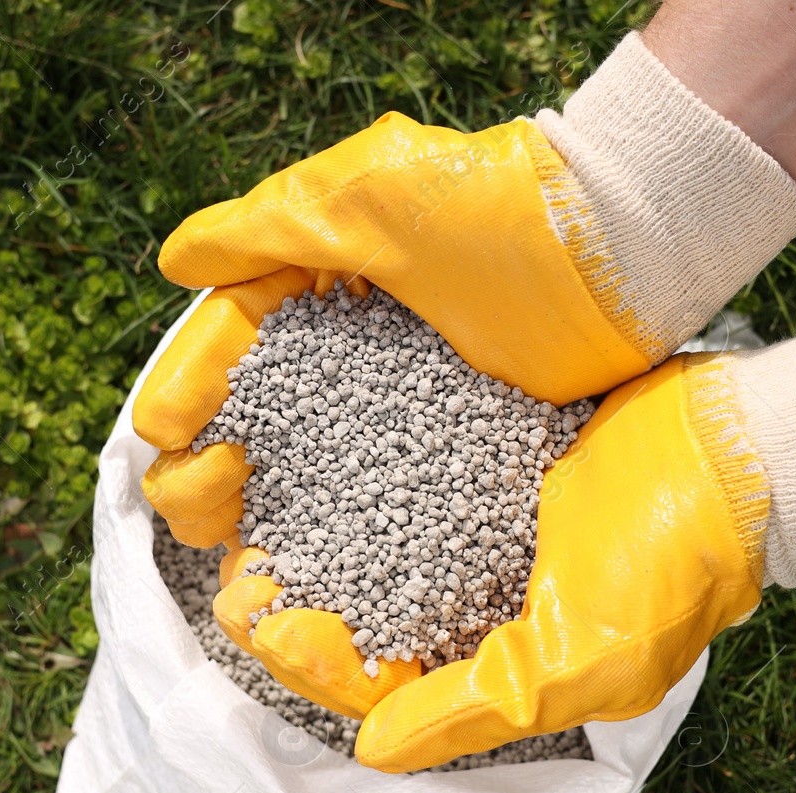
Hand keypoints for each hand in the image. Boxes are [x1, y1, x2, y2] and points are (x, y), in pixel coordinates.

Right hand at [134, 32, 795, 545]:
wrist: (628, 249)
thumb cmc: (498, 208)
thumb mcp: (367, 196)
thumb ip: (265, 229)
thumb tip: (173, 265)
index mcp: (322, 287)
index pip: (233, 351)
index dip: (192, 397)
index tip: (167, 439)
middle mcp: (360, 355)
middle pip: (264, 429)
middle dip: (218, 479)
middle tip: (207, 517)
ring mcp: (410, 411)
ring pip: (319, 481)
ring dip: (276, 531)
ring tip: (253, 576)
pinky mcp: (462, 455)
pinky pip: (393, 512)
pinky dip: (358, 554)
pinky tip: (333, 594)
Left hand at [214, 352, 771, 769]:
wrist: (741, 450)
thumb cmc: (674, 568)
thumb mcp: (579, 662)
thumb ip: (475, 709)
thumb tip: (368, 752)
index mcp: (504, 663)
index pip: (389, 682)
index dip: (322, 665)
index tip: (270, 628)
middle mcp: (486, 600)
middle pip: (368, 614)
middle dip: (301, 605)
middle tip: (239, 580)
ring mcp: (488, 527)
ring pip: (377, 541)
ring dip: (317, 536)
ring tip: (251, 517)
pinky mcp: (494, 456)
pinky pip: (410, 469)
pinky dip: (360, 468)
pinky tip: (308, 449)